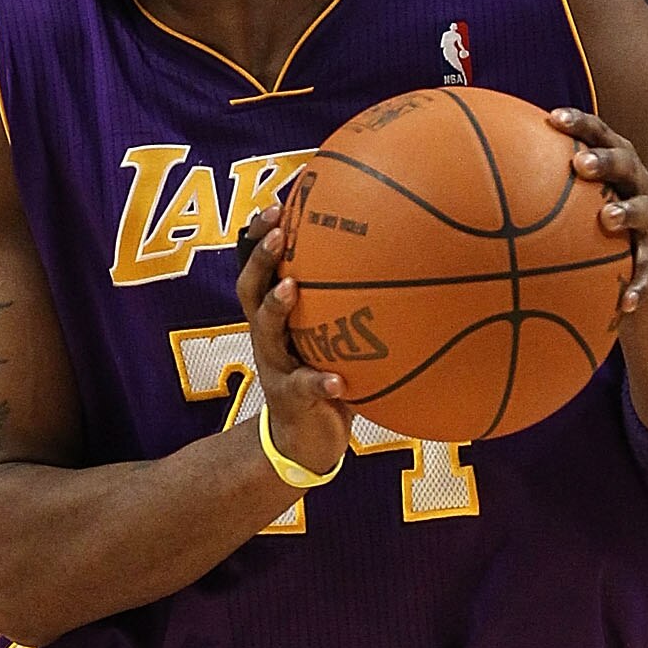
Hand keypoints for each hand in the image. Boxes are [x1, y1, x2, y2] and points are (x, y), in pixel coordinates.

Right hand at [235, 210, 353, 479]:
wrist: (308, 441)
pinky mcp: (292, 400)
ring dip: (277, 308)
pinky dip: (321, 382)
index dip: (259, 238)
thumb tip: (397, 259)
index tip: (276, 205)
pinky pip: (305, 388)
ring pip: (267, 333)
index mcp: (276, 319)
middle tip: (276, 232)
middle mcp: (268, 338)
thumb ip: (348, 305)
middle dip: (260, 259)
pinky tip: (338, 378)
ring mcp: (276, 368)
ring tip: (292, 288)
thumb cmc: (327, 377)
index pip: (259, 269)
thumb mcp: (333, 336)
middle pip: (250, 290)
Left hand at [548, 109, 647, 315]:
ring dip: (628, 212)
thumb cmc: (595, 225)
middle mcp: (639, 186)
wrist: (643, 267)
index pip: (599, 135)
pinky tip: (625, 302)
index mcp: (616, 166)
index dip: (580, 124)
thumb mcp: (576, 203)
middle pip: (626, 163)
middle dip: (604, 160)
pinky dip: (638, 285)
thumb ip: (541, 189)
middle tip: (580, 164)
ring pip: (645, 210)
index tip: (554, 118)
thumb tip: (476, 183)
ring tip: (607, 219)